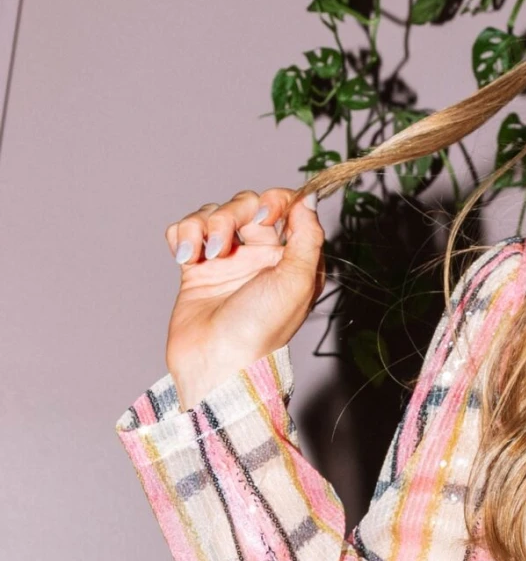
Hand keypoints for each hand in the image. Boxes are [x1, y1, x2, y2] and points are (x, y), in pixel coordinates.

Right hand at [165, 188, 324, 408]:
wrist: (216, 361)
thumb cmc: (261, 329)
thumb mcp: (298, 281)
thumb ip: (308, 236)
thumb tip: (308, 199)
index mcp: (290, 258)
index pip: (286, 207)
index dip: (275, 200)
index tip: (266, 217)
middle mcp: (260, 256)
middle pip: (246, 205)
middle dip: (231, 214)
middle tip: (225, 245)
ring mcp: (226, 261)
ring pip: (213, 214)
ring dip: (203, 226)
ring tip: (204, 256)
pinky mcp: (196, 268)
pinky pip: (186, 230)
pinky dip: (182, 235)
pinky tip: (185, 257)